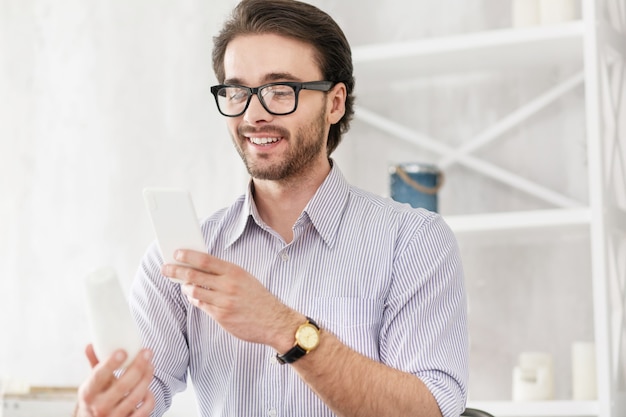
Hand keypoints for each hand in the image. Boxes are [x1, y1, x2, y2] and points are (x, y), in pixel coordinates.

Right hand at [75, 344, 154, 416]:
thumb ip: (95, 364)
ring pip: (135, 397)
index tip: (123, 351)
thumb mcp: (93, 384)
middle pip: (122, 386)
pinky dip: (150, 398)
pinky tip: (148, 388)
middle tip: (147, 352)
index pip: (98, 377)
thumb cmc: (97, 399)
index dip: (110, 364)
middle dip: (137, 367)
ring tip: (150, 365)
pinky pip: (144, 410)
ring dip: (146, 378)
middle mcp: (99, 407)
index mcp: (88, 394)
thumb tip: (91, 344)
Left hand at [161, 250, 301, 350]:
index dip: (188, 256)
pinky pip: (201, 305)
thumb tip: (200, 267)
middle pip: (195, 275)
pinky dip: (195, 300)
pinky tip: (194, 297)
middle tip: (166, 268)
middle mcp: (229, 285)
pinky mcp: (221, 316)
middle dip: (177, 270)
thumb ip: (224, 273)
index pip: (206, 260)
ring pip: (194, 292)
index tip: (176, 253)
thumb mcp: (245, 278)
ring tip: (183, 285)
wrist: (274, 321)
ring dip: (186, 288)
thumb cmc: (258, 298)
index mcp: (235, 272)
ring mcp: (224, 302)